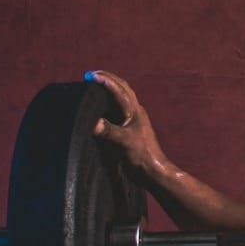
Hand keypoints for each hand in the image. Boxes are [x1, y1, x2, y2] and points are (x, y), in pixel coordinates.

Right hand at [85, 69, 171, 183]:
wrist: (153, 171)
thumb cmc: (142, 156)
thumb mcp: (124, 143)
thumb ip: (109, 131)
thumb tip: (95, 123)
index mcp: (135, 112)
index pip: (119, 90)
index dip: (105, 81)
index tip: (91, 75)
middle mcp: (135, 113)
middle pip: (123, 89)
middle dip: (109, 79)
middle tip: (94, 74)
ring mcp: (134, 121)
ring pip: (123, 98)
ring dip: (111, 88)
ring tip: (97, 84)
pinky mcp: (131, 129)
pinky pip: (119, 109)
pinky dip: (110, 102)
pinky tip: (102, 106)